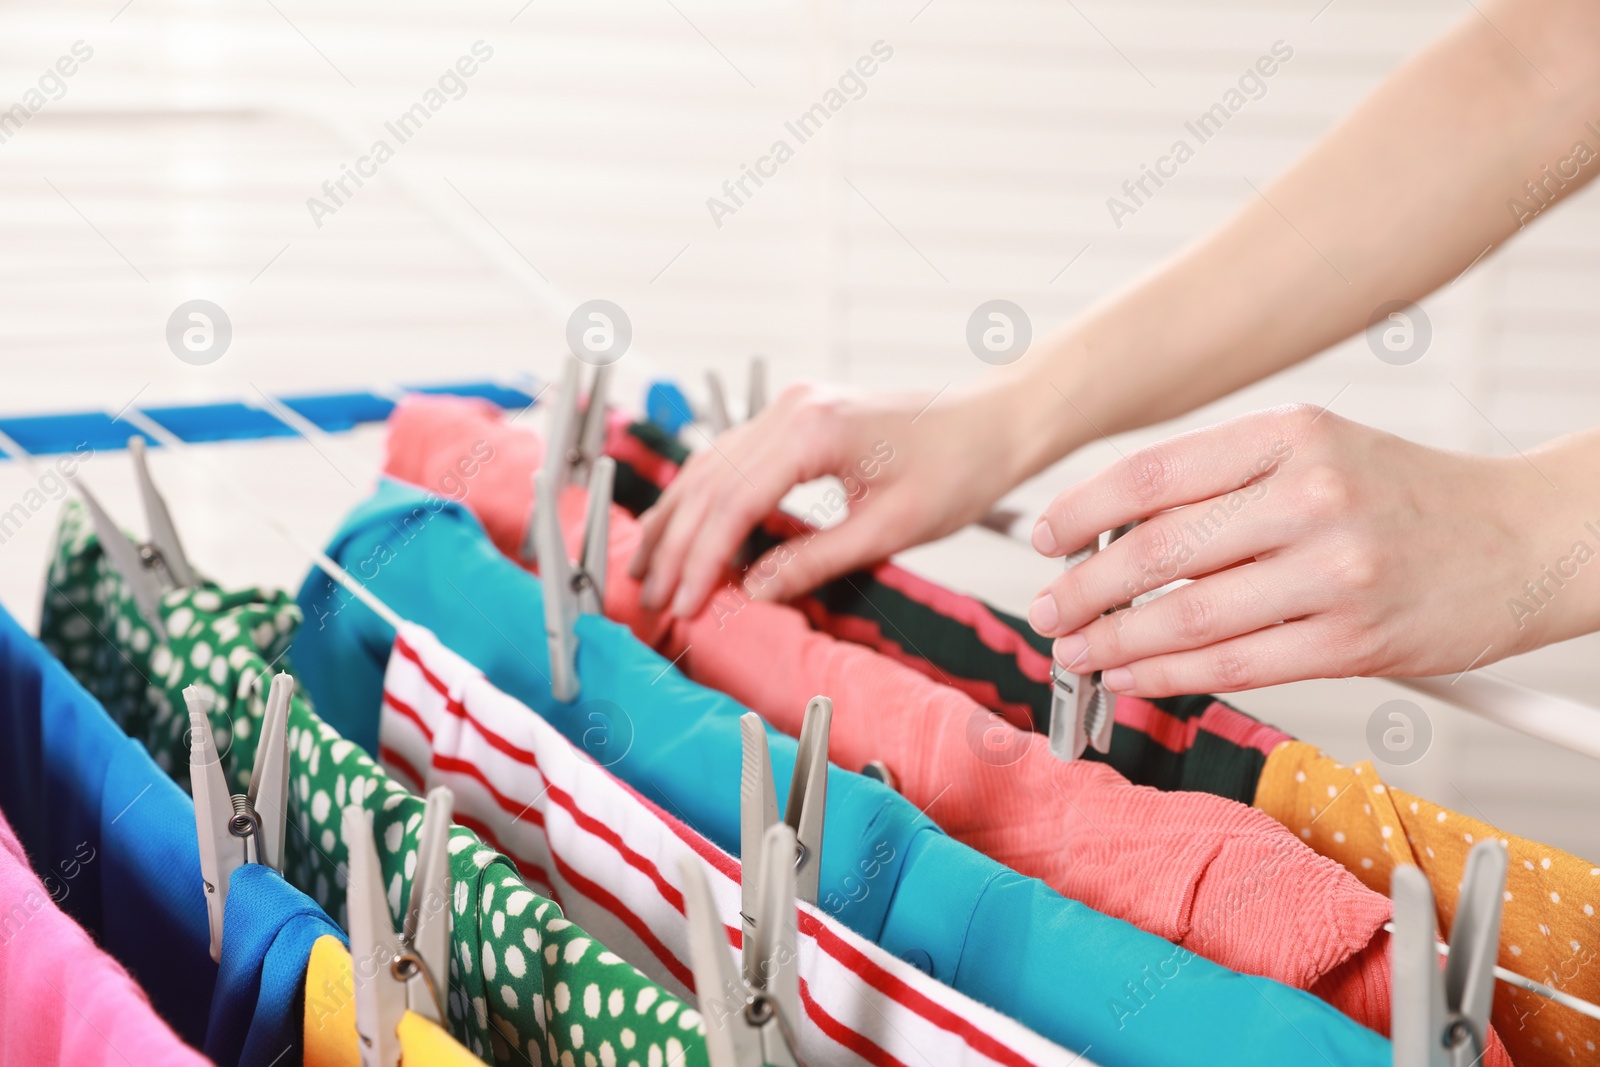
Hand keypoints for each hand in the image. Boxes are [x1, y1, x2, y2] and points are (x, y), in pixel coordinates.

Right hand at [629, 381, 1032, 615]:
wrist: (993, 424)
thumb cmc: (958, 470)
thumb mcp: (888, 529)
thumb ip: (814, 561)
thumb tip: (753, 593)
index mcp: (813, 430)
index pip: (733, 502)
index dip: (700, 560)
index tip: (682, 603)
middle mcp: (792, 409)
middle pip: (709, 483)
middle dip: (675, 546)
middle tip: (649, 599)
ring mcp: (791, 408)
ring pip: (710, 466)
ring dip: (677, 521)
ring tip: (647, 570)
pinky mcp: (797, 417)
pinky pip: (734, 459)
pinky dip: (705, 499)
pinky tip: (684, 530)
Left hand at [1027, 404, 1596, 695]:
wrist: (1529, 538)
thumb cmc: (1407, 493)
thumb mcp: (1318, 448)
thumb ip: (1225, 480)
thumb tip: (1115, 530)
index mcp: (1291, 434)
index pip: (1154, 473)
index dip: (1082, 510)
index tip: (1046, 537)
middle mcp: (1311, 495)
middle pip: (1158, 550)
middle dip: (1084, 587)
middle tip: (1046, 609)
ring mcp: (1336, 572)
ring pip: (1189, 616)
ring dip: (1115, 640)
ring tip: (1077, 650)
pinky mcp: (1356, 640)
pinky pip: (1237, 665)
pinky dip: (1170, 674)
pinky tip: (1134, 674)